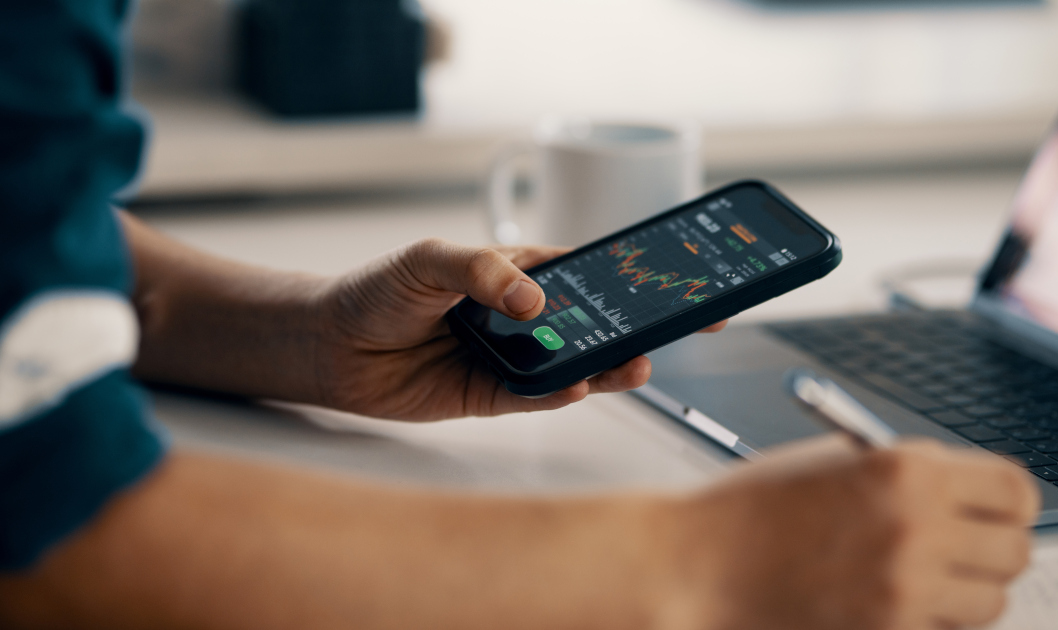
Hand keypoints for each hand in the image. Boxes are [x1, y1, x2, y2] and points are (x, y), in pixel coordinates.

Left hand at [312, 238, 725, 420]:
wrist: (332, 345)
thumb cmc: (379, 289)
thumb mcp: (432, 259)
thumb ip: (484, 273)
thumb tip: (535, 301)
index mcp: (519, 273)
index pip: (589, 273)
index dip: (633, 277)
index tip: (677, 281)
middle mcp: (524, 318)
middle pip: (594, 323)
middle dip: (638, 326)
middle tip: (682, 326)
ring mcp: (512, 358)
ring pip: (574, 364)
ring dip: (608, 365)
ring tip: (636, 363)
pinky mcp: (492, 396)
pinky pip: (536, 396)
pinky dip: (560, 393)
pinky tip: (581, 385)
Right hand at [658, 436, 1038, 629]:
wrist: (698, 564)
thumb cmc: (753, 508)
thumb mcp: (836, 463)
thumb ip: (910, 475)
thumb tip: (971, 497)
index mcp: (906, 470)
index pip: (1016, 492)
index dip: (1008, 503)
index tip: (993, 510)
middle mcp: (916, 529)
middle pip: (1015, 552)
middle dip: (992, 549)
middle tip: (962, 546)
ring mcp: (904, 591)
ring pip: (990, 603)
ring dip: (965, 592)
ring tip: (920, 578)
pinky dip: (930, 621)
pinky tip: (890, 602)